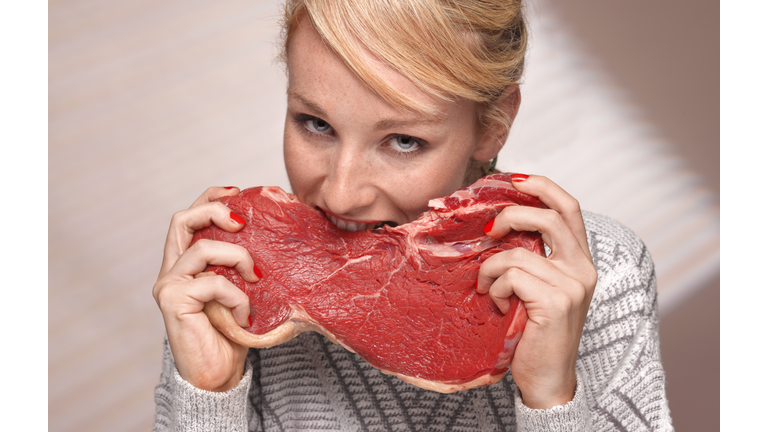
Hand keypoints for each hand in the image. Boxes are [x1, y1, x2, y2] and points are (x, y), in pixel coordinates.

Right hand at [152, 187, 260, 391]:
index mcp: (185, 264)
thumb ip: (245, 267)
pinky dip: (237, 295)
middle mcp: (171, 271)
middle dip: (214, 209)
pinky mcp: (174, 301)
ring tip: (256, 278)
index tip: (236, 192)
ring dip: (238, 257)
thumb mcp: (243, 291)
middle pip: (182, 220)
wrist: (217, 377)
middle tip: (243, 221)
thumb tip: (282, 239)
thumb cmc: (232, 336)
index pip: (189, 219)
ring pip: (203, 248)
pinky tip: (244, 315)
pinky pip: (213, 282)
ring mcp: (169, 285)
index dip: (210, 198)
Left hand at [476, 174, 597, 408]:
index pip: (568, 207)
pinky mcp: (556, 301)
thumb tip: (496, 225)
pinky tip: (500, 305)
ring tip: (489, 289)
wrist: (546, 377)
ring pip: (518, 252)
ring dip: (491, 268)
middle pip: (549, 216)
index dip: (542, 185)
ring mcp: (572, 285)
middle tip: (488, 229)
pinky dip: (496, 288)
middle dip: (511, 213)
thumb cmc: (534, 331)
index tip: (515, 178)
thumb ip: (530, 256)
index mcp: (580, 260)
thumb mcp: (535, 286)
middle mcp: (582, 268)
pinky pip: (512, 276)